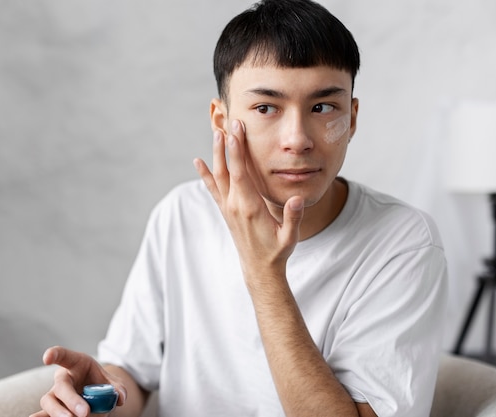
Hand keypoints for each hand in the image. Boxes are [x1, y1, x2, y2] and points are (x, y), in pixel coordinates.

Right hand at [30, 346, 126, 416]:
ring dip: (58, 412)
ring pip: (49, 401)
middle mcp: (62, 379)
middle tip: (83, 413)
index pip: (63, 355)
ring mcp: (55, 395)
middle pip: (60, 386)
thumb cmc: (100, 384)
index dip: (54, 354)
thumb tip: (120, 397)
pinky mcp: (54, 410)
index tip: (47, 358)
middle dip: (71, 399)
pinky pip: (44, 414)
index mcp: (75, 364)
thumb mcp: (112, 382)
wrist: (97, 398)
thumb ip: (117, 387)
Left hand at [193, 120, 303, 280]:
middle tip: (228, 122)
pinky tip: (198, 161)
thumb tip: (297, 199)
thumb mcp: (290, 237)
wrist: (259, 268)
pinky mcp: (226, 211)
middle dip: (227, 145)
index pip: (241, 173)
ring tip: (216, 132)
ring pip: (218, 176)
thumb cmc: (276, 251)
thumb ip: (294, 218)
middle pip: (227, 169)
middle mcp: (235, 205)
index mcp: (250, 207)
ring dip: (216, 154)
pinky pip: (212, 189)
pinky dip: (205, 174)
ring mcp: (228, 208)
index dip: (237, 151)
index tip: (237, 131)